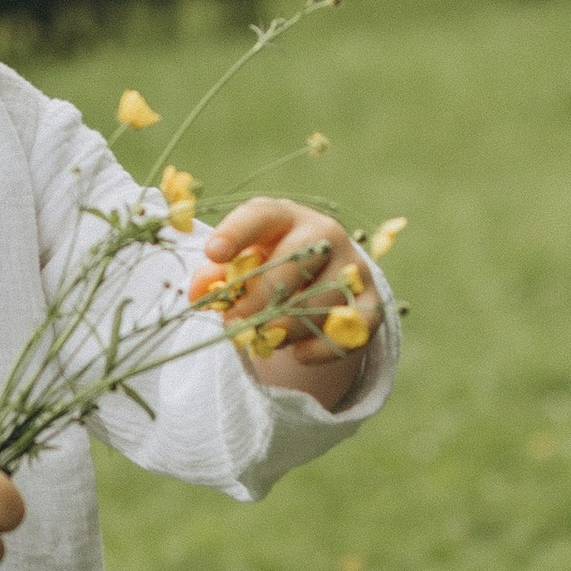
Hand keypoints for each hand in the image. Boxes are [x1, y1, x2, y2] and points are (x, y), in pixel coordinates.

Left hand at [194, 199, 377, 405]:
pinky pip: (351, 329)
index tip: (213, 253)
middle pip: (297, 260)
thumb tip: (199, 291)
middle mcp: (324, 233)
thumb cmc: (269, 266)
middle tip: (236, 321)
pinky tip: (299, 355)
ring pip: (321, 301)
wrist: (321, 278)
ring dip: (285, 328)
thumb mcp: (242, 264)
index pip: (261, 215)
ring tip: (265, 338)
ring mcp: (353, 266)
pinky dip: (322, 348)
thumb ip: (216, 276)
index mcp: (284, 217)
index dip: (236, 232)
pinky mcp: (371, 300)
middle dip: (261, 296)